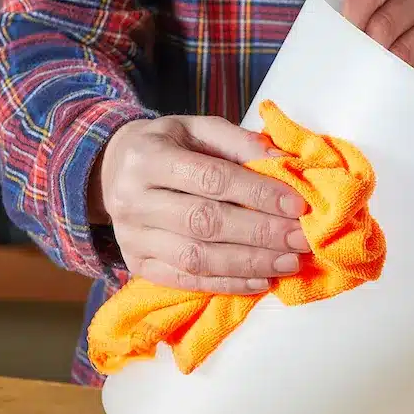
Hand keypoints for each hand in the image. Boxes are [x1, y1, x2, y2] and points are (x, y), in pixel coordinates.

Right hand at [91, 116, 310, 293]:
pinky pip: (186, 281)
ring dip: (250, 264)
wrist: (111, 171)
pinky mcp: (137, 264)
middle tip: (302, 240)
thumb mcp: (196, 129)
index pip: (211, 179)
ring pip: (197, 258)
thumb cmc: (168, 147)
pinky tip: (261, 281)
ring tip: (290, 263)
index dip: (257, 193)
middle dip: (261, 234)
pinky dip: (228, 284)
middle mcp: (132, 199)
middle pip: (205, 222)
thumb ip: (239, 142)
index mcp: (147, 157)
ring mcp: (131, 237)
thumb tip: (286, 164)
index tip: (297, 206)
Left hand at [343, 0, 413, 102]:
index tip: (349, 43)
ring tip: (401, 74)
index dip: (352, 21)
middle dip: (373, 53)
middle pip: (384, 25)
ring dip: (397, 71)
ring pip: (406, 52)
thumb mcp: (406, 8)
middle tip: (374, 69)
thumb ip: (377, 13)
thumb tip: (340, 46)